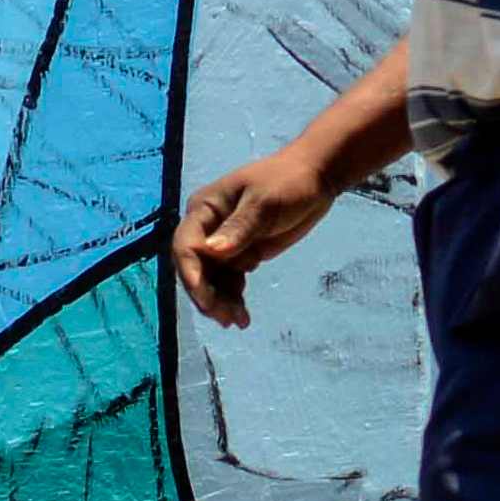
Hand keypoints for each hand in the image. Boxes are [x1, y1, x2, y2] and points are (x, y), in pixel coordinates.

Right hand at [174, 150, 341, 327]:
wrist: (314, 179)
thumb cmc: (286, 182)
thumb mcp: (264, 203)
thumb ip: (239, 228)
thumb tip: (211, 251)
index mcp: (204, 208)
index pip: (186, 245)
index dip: (192, 274)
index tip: (206, 299)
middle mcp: (207, 227)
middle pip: (195, 268)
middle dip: (206, 295)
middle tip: (227, 319)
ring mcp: (223, 243)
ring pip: (211, 280)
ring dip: (220, 302)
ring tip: (240, 321)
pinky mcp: (240, 254)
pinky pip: (228, 281)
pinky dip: (232, 298)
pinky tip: (243, 315)